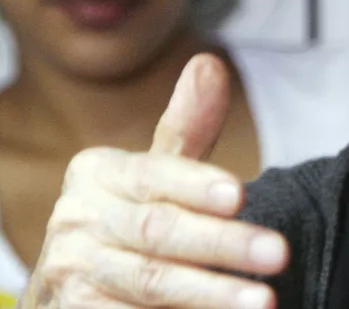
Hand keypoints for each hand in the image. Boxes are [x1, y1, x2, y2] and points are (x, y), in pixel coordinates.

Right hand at [19, 54, 288, 307]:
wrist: (70, 289)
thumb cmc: (129, 221)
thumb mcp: (155, 175)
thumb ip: (187, 130)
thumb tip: (209, 63)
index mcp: (96, 173)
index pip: (154, 175)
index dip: (196, 186)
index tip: (240, 195)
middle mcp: (75, 220)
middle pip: (158, 231)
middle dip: (223, 244)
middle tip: (278, 254)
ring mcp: (71, 272)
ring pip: (149, 282)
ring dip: (209, 294)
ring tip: (263, 300)